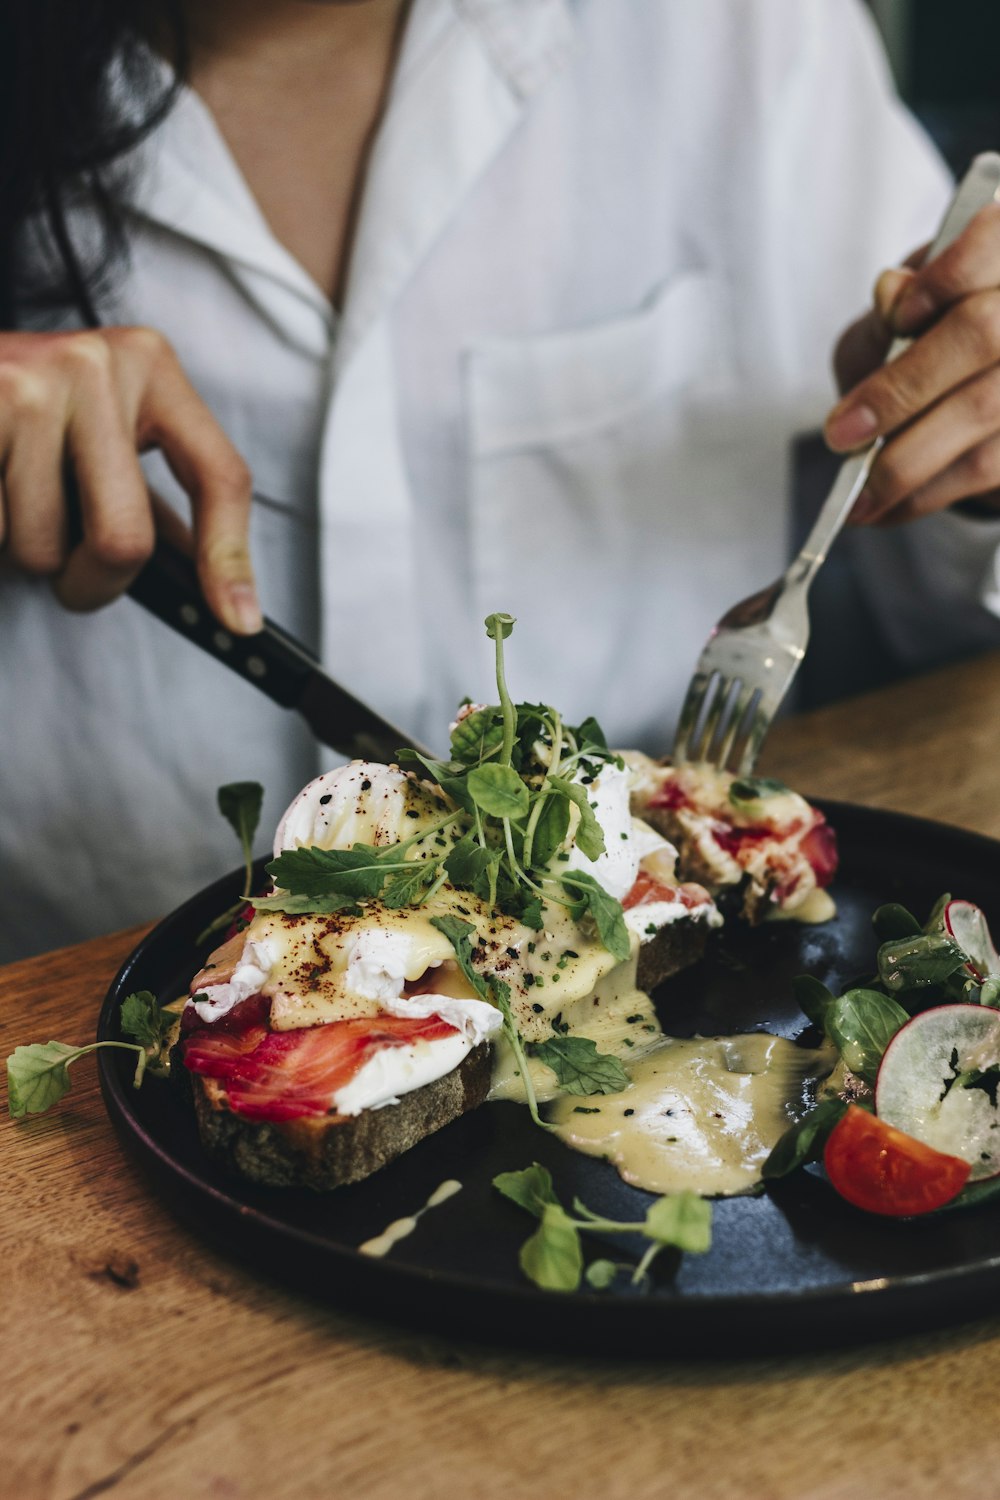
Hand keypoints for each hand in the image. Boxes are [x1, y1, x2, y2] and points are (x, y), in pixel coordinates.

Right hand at [0, 326, 261, 630]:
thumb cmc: (29, 406)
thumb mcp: (105, 429)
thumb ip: (152, 498)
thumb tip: (215, 588)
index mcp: (149, 366)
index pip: (219, 476)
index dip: (229, 560)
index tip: (239, 622)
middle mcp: (95, 366)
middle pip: (125, 540)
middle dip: (92, 584)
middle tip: (71, 577)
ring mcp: (28, 387)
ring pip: (42, 550)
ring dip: (21, 554)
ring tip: (10, 500)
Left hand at [825, 201, 999, 525]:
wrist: (961, 388)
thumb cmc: (924, 338)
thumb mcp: (899, 312)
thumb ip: (893, 304)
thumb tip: (891, 292)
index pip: (993, 241)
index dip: (949, 276)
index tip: (900, 315)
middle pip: (985, 334)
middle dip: (903, 389)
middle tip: (840, 434)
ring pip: (985, 410)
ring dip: (908, 462)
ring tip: (853, 496)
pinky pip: (986, 469)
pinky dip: (927, 494)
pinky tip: (884, 506)